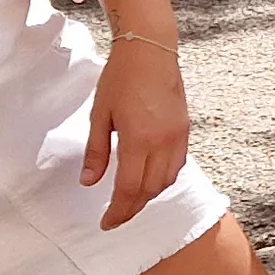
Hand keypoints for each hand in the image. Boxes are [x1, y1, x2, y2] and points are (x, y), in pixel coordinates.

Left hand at [82, 35, 191, 229]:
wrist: (150, 50)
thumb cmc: (120, 78)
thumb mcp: (99, 115)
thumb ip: (96, 152)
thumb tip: (89, 183)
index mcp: (138, 140)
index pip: (129, 189)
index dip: (118, 211)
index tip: (105, 223)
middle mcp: (163, 143)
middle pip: (150, 190)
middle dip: (132, 208)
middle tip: (114, 217)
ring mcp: (177, 137)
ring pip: (167, 181)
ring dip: (149, 195)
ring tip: (130, 200)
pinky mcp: (184, 130)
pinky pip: (177, 166)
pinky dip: (163, 180)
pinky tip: (149, 179)